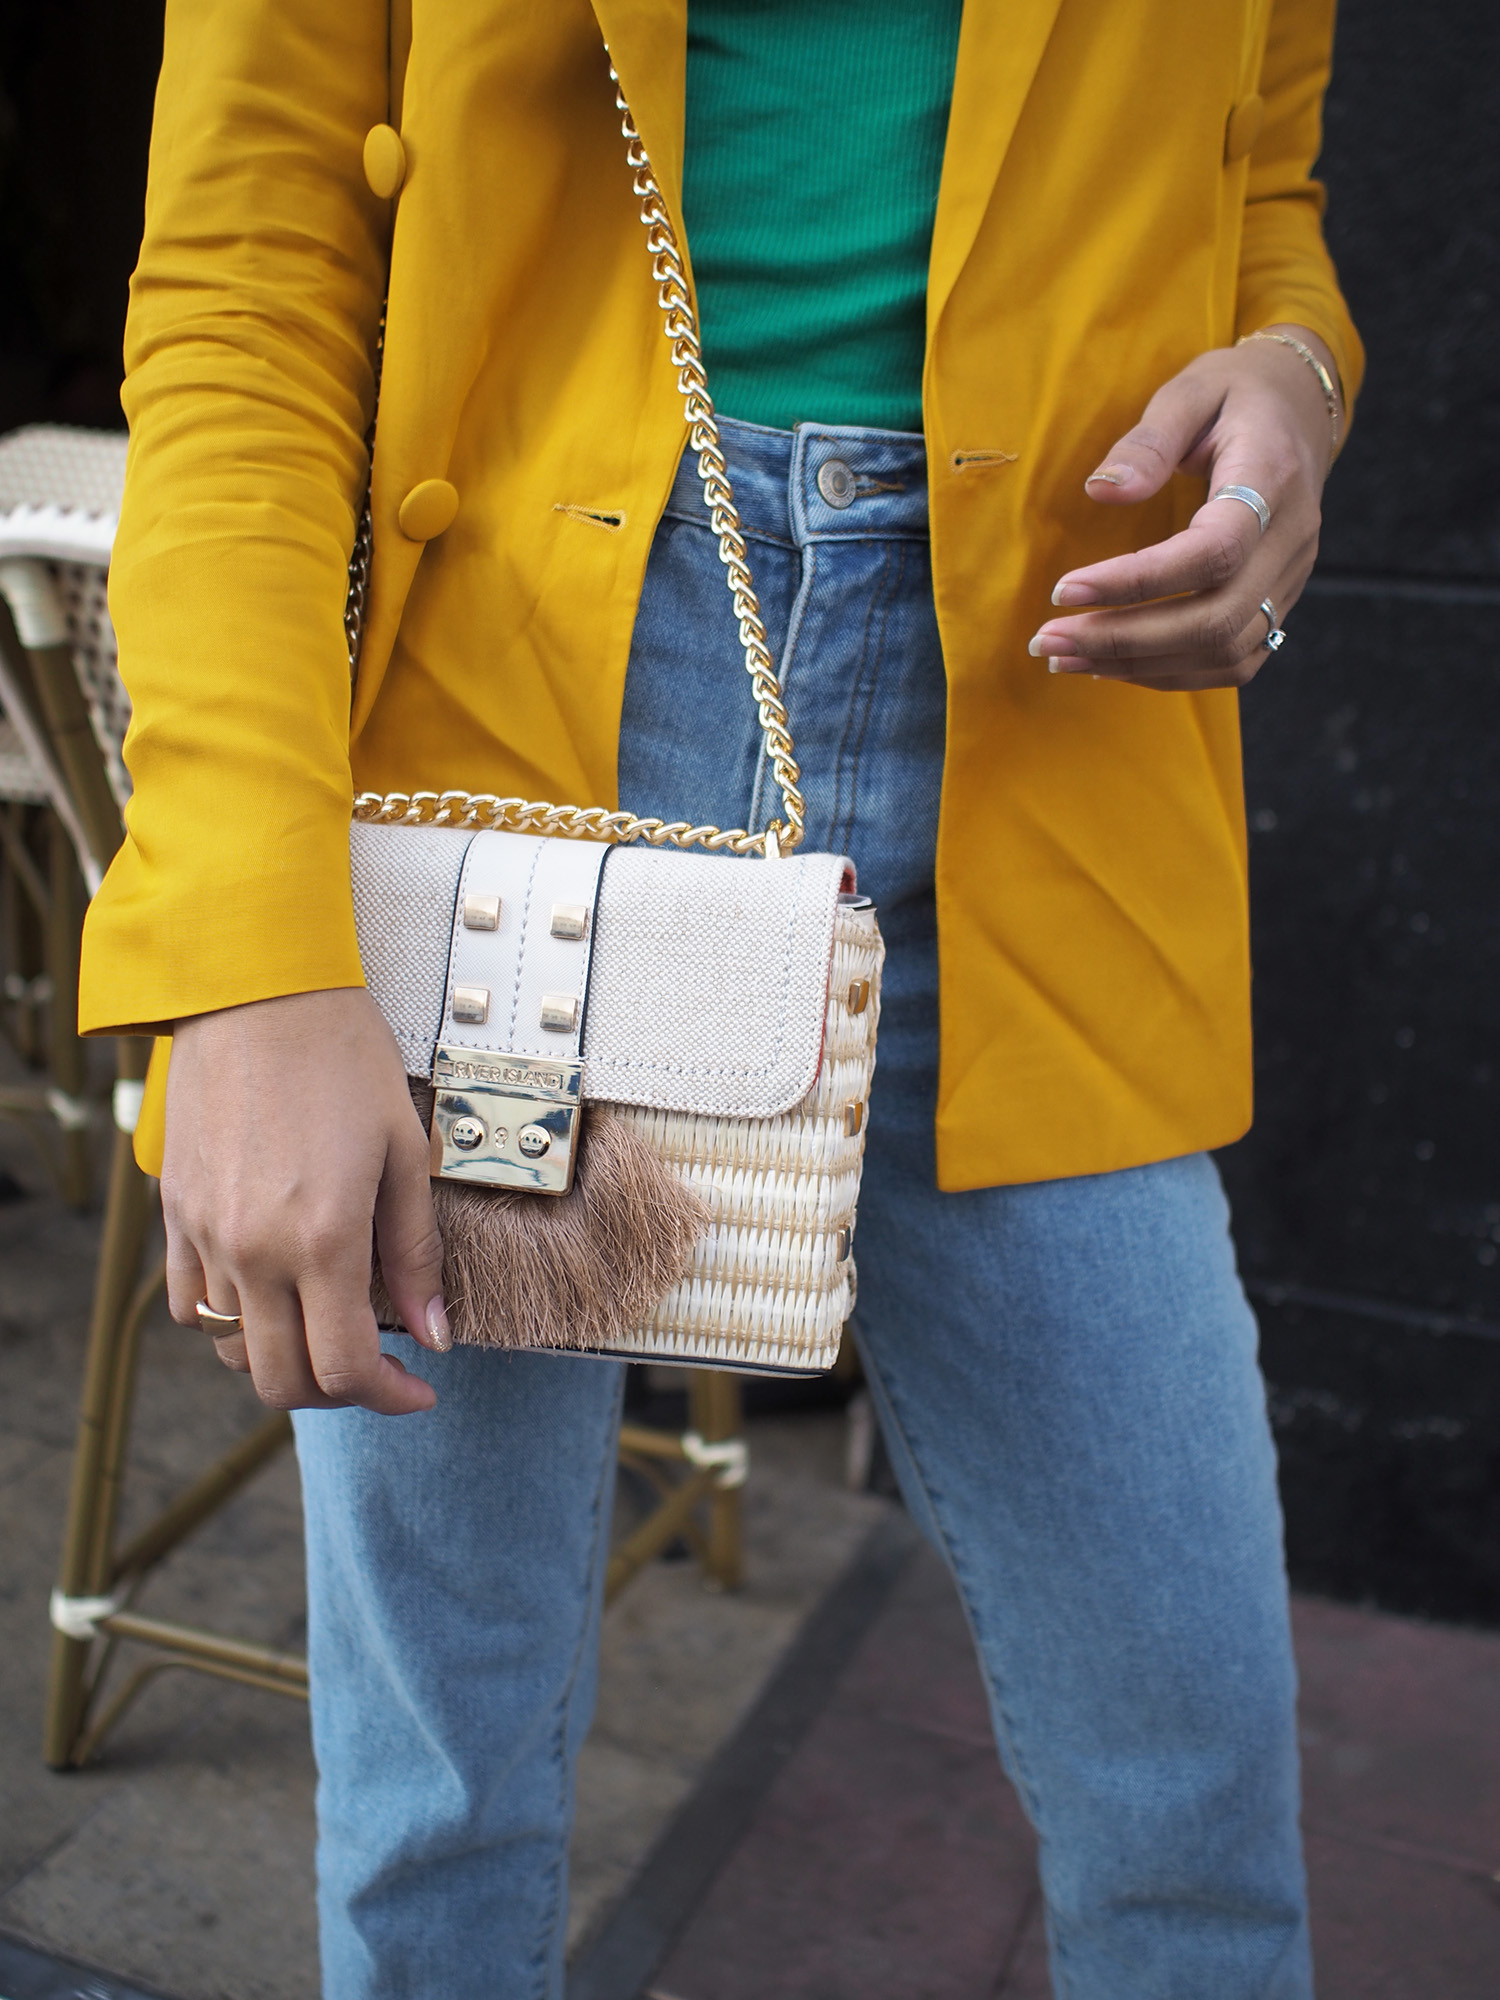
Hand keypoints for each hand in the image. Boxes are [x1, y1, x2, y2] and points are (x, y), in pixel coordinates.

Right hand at [163, 987, 447, 1414]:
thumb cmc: (341, 1053)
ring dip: (282, 1359)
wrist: (255, 988)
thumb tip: (433, 1332)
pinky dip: (231, 1321)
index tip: (418, 1387)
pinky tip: (272, 1293)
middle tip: (376, 1367)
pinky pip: (191, 1303)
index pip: (344, 1368)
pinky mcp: (175, 1212)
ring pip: (232, 1350)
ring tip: (326, 1326)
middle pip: (281, 1381)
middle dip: (337, 1393)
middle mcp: (253, 1250)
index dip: (387, 1396)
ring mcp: (205, 1234)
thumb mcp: (404, 1150)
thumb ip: (415, 1252)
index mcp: (322, 1238)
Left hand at [1029, 324, 1341, 691]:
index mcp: (1271, 479)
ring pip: (1224, 653)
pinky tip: (1111, 663)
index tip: (1063, 590)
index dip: (1137, 582)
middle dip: (1123, 640)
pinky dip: (1169, 672)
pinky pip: (1232, 660)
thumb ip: (1148, 440)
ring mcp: (1289, 579)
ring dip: (1139, 665)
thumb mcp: (1191, 390)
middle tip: (1045, 640)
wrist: (1300, 410)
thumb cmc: (1237, 394)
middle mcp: (1291, 541)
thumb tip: (1101, 492)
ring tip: (1065, 656)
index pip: (1211, 553)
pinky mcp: (1278, 603)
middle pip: (1214, 621)